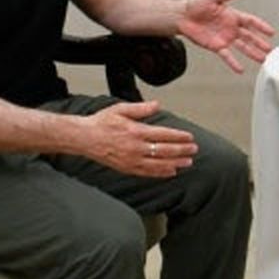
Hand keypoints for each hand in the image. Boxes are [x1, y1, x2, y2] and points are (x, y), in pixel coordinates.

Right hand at [81, 100, 198, 176]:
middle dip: (182, 150)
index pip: (164, 134)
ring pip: (159, 164)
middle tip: (194, 149)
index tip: (190, 137)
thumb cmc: (101, 122)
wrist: (84, 138)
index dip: (179, 137)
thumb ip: (141, 108)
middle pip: (165, 150)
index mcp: (136, 131)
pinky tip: (171, 172)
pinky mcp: (127, 168)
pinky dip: (161, 173)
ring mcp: (131, 160)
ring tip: (188, 162)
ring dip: (176, 163)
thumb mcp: (121, 109)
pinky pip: (147, 172)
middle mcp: (135, 147)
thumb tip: (157, 105)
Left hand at [177, 0, 275, 72]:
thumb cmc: (195, 4)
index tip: (271, 32)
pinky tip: (240, 69)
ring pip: (242, 47)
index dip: (261, 26)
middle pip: (249, 36)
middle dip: (260, 43)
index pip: (250, 21)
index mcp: (232, 15)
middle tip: (269, 49)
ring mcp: (224, 38)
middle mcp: (231, 28)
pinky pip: (227, 56)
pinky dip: (233, 63)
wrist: (182, 16)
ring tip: (262, 59)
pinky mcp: (216, 46)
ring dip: (252, 53)